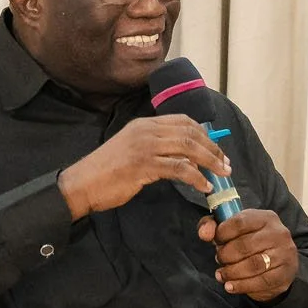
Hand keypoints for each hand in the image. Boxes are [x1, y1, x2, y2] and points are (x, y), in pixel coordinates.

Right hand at [59, 115, 231, 220]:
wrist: (82, 184)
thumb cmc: (108, 171)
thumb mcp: (134, 150)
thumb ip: (159, 148)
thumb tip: (188, 156)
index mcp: (145, 124)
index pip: (184, 121)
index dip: (206, 134)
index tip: (218, 150)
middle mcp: (146, 130)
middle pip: (191, 133)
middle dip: (213, 149)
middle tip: (226, 165)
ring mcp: (145, 146)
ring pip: (188, 148)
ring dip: (210, 162)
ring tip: (222, 175)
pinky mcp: (143, 165)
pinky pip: (179, 169)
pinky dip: (197, 177)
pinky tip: (205, 186)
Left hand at [199, 208, 296, 302]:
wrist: (278, 263)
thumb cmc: (250, 243)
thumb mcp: (233, 230)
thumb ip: (213, 226)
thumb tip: (205, 234)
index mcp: (265, 218)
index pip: (240, 222)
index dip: (222, 233)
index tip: (216, 241)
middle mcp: (279, 233)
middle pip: (244, 246)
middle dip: (225, 255)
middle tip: (219, 260)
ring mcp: (284, 254)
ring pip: (253, 265)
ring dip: (231, 272)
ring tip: (222, 275)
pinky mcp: (285, 273)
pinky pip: (261, 282)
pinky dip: (241, 286)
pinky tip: (230, 286)